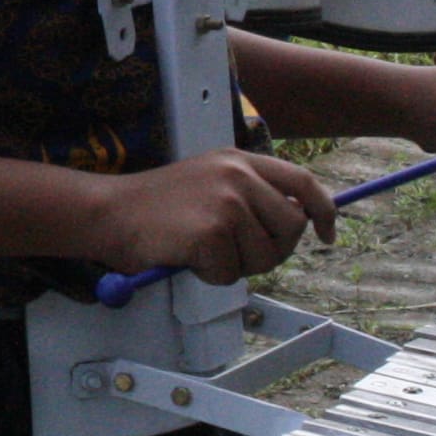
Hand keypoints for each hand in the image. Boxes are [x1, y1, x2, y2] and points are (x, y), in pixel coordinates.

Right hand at [89, 149, 335, 284]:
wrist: (109, 213)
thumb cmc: (156, 208)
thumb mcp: (209, 182)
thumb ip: (250, 193)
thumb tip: (296, 223)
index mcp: (240, 160)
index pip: (303, 182)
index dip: (323, 210)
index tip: (326, 233)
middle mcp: (238, 175)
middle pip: (292, 226)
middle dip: (273, 250)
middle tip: (238, 254)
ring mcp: (226, 203)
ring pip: (265, 256)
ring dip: (236, 265)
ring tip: (202, 250)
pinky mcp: (211, 232)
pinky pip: (232, 272)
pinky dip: (210, 275)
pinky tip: (186, 257)